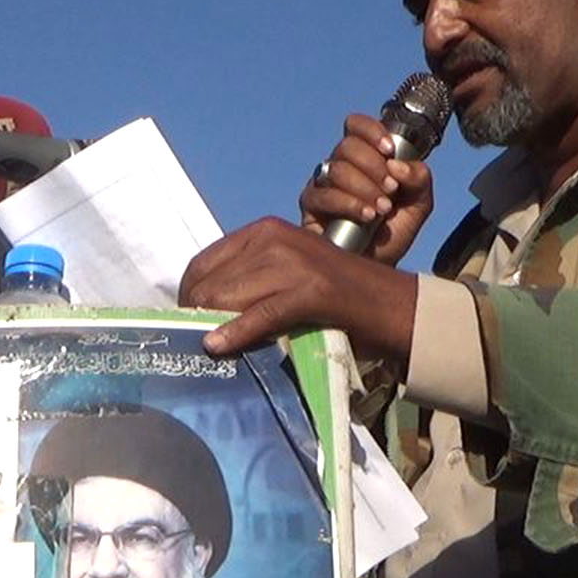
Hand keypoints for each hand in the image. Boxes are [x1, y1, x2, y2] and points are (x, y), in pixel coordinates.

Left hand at [179, 217, 417, 360]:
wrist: (390, 303)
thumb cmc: (335, 294)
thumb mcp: (286, 270)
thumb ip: (249, 277)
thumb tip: (200, 305)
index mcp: (264, 230)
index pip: (202, 263)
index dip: (188, 295)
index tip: (188, 321)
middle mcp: (274, 238)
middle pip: (210, 283)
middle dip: (196, 315)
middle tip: (194, 341)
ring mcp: (293, 263)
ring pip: (228, 298)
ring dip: (212, 327)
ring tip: (206, 348)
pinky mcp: (310, 291)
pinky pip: (260, 315)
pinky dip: (236, 333)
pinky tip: (219, 347)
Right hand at [299, 113, 434, 266]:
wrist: (379, 268)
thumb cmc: (393, 234)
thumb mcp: (419, 204)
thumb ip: (419, 179)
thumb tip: (397, 165)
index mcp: (365, 157)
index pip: (356, 126)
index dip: (371, 130)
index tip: (389, 149)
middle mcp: (340, 166)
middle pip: (347, 146)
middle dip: (374, 166)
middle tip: (391, 190)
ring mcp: (322, 186)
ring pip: (337, 169)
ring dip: (365, 187)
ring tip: (382, 209)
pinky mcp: (310, 208)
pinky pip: (322, 195)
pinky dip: (349, 203)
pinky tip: (367, 216)